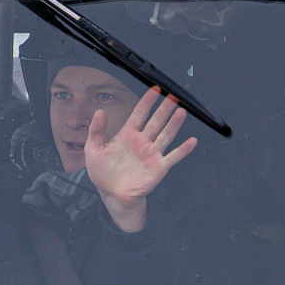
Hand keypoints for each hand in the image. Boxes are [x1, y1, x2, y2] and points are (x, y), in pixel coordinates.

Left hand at [83, 88, 198, 232]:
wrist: (112, 195)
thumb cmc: (103, 173)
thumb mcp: (93, 150)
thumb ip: (96, 131)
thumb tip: (100, 112)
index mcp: (128, 135)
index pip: (139, 114)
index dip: (147, 101)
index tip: (155, 90)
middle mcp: (142, 142)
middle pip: (156, 121)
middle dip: (165, 108)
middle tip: (173, 96)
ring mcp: (152, 154)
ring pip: (166, 135)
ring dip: (174, 124)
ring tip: (182, 111)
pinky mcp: (159, 167)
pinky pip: (173, 156)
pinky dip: (183, 150)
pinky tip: (192, 141)